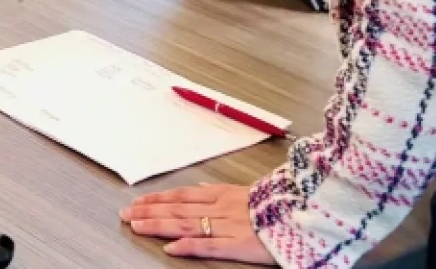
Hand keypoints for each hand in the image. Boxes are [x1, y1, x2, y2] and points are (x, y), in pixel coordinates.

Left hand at [122, 184, 274, 263]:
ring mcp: (231, 226)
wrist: (310, 212)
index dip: (157, 199)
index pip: (182, 195)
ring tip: (136, 226)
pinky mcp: (242, 245)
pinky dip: (189, 246)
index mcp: (225, 194)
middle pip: (178, 209)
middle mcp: (223, 207)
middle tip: (125, 214)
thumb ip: (223, 191)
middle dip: (149, 211)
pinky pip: (211, 246)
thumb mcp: (250, 190)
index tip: (137, 202)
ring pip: (187, 224)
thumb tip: (201, 186)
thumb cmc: (284, 203)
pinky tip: (170, 248)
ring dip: (159, 225)